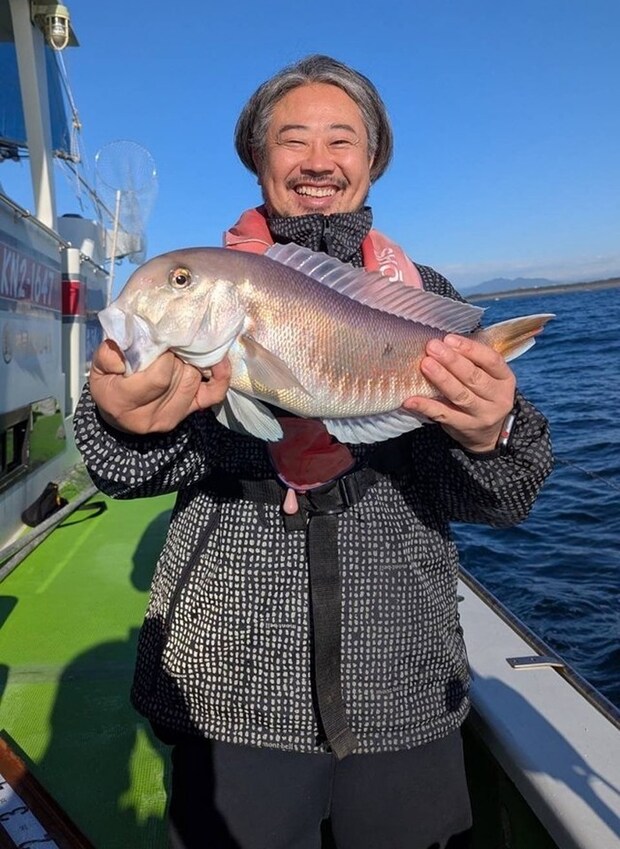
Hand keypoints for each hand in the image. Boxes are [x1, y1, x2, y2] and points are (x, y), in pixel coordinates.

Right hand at [89, 340, 230, 433]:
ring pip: (195, 378)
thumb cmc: (108, 383)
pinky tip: (219, 360)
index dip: (163, 354)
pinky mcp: (189, 413)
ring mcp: (173, 417)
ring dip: (191, 359)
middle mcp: (151, 415)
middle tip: (172, 339)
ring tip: (182, 347)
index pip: (159, 375)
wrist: (117, 412)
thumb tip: (135, 340)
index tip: (158, 340)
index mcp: (124, 402)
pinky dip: (220, 376)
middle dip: (178, 353)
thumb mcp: (98, 367)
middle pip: (180, 375)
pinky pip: (213, 395)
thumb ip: (111, 353)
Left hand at [402, 334, 515, 452]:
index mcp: (505, 379)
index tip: (449, 339)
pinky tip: (411, 400)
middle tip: (432, 347)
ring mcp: (482, 415)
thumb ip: (472, 361)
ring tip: (425, 365)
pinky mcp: (464, 427)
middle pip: (474, 377)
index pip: (491, 360)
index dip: (470, 348)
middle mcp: (497, 398)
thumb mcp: (488, 377)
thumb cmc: (483, 395)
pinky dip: (426, 406)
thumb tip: (442, 342)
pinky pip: (443, 415)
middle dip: (452, 361)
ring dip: (441, 378)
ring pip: (460, 395)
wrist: (488, 433)